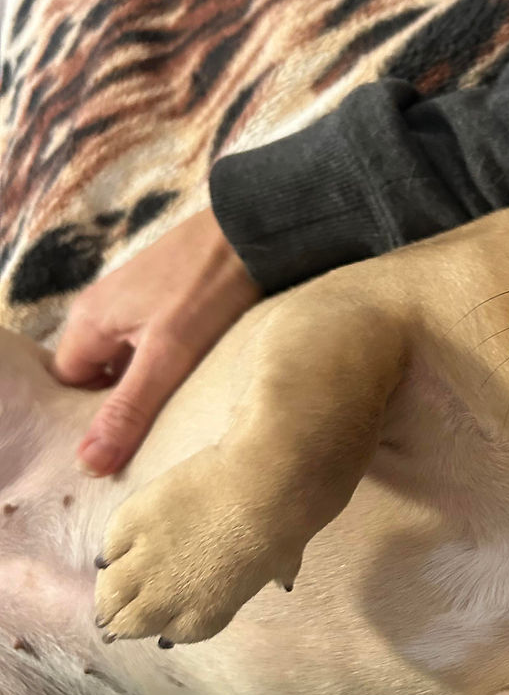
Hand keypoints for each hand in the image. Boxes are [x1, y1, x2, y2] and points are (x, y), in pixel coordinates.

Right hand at [53, 208, 259, 475]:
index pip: (68, 386)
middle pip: (97, 375)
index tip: (117, 449)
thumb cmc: (207, 287)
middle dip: (120, 406)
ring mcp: (136, 303)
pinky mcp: (168, 300)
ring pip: (129, 362)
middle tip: (150, 441)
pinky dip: (169, 367)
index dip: (88, 419)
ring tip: (175, 420)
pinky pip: (154, 346)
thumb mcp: (167, 356)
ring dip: (148, 388)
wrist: (254, 230)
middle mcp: (103, 310)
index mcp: (89, 321)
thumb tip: (87, 464)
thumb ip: (129, 409)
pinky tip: (194, 386)